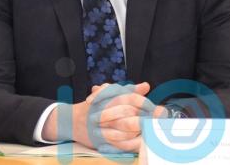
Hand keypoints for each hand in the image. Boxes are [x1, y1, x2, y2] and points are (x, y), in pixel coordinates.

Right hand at [42, 82, 160, 153]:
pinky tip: (143, 142)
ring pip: (125, 129)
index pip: (128, 97)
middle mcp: (103, 110)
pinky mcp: (100, 140)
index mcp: (106, 97)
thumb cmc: (94, 106)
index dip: (145, 103)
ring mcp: (100, 126)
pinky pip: (120, 144)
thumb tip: (146, 86)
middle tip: (158, 121)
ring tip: (153, 131)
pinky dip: (133, 144)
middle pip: (128, 113)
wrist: (71, 121)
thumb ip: (128, 91)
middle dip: (146, 118)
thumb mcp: (108, 94)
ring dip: (141, 131)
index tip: (158, 109)